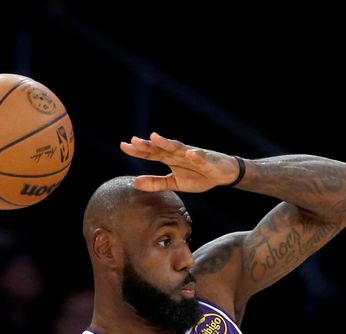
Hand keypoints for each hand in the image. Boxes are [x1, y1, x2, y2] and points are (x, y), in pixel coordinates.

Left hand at [120, 132, 239, 192]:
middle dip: (148, 145)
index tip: (123, 146)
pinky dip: (195, 155)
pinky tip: (190, 153)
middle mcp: (178, 153)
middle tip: (133, 141)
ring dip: (166, 142)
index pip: (151, 153)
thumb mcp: (175, 183)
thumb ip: (156, 183)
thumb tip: (135, 183)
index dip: (138, 151)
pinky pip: (201, 156)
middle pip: (160, 148)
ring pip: (177, 147)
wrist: (222, 174)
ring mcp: (192, 154)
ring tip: (155, 138)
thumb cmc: (198, 176)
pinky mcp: (207, 159)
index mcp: (170, 158)